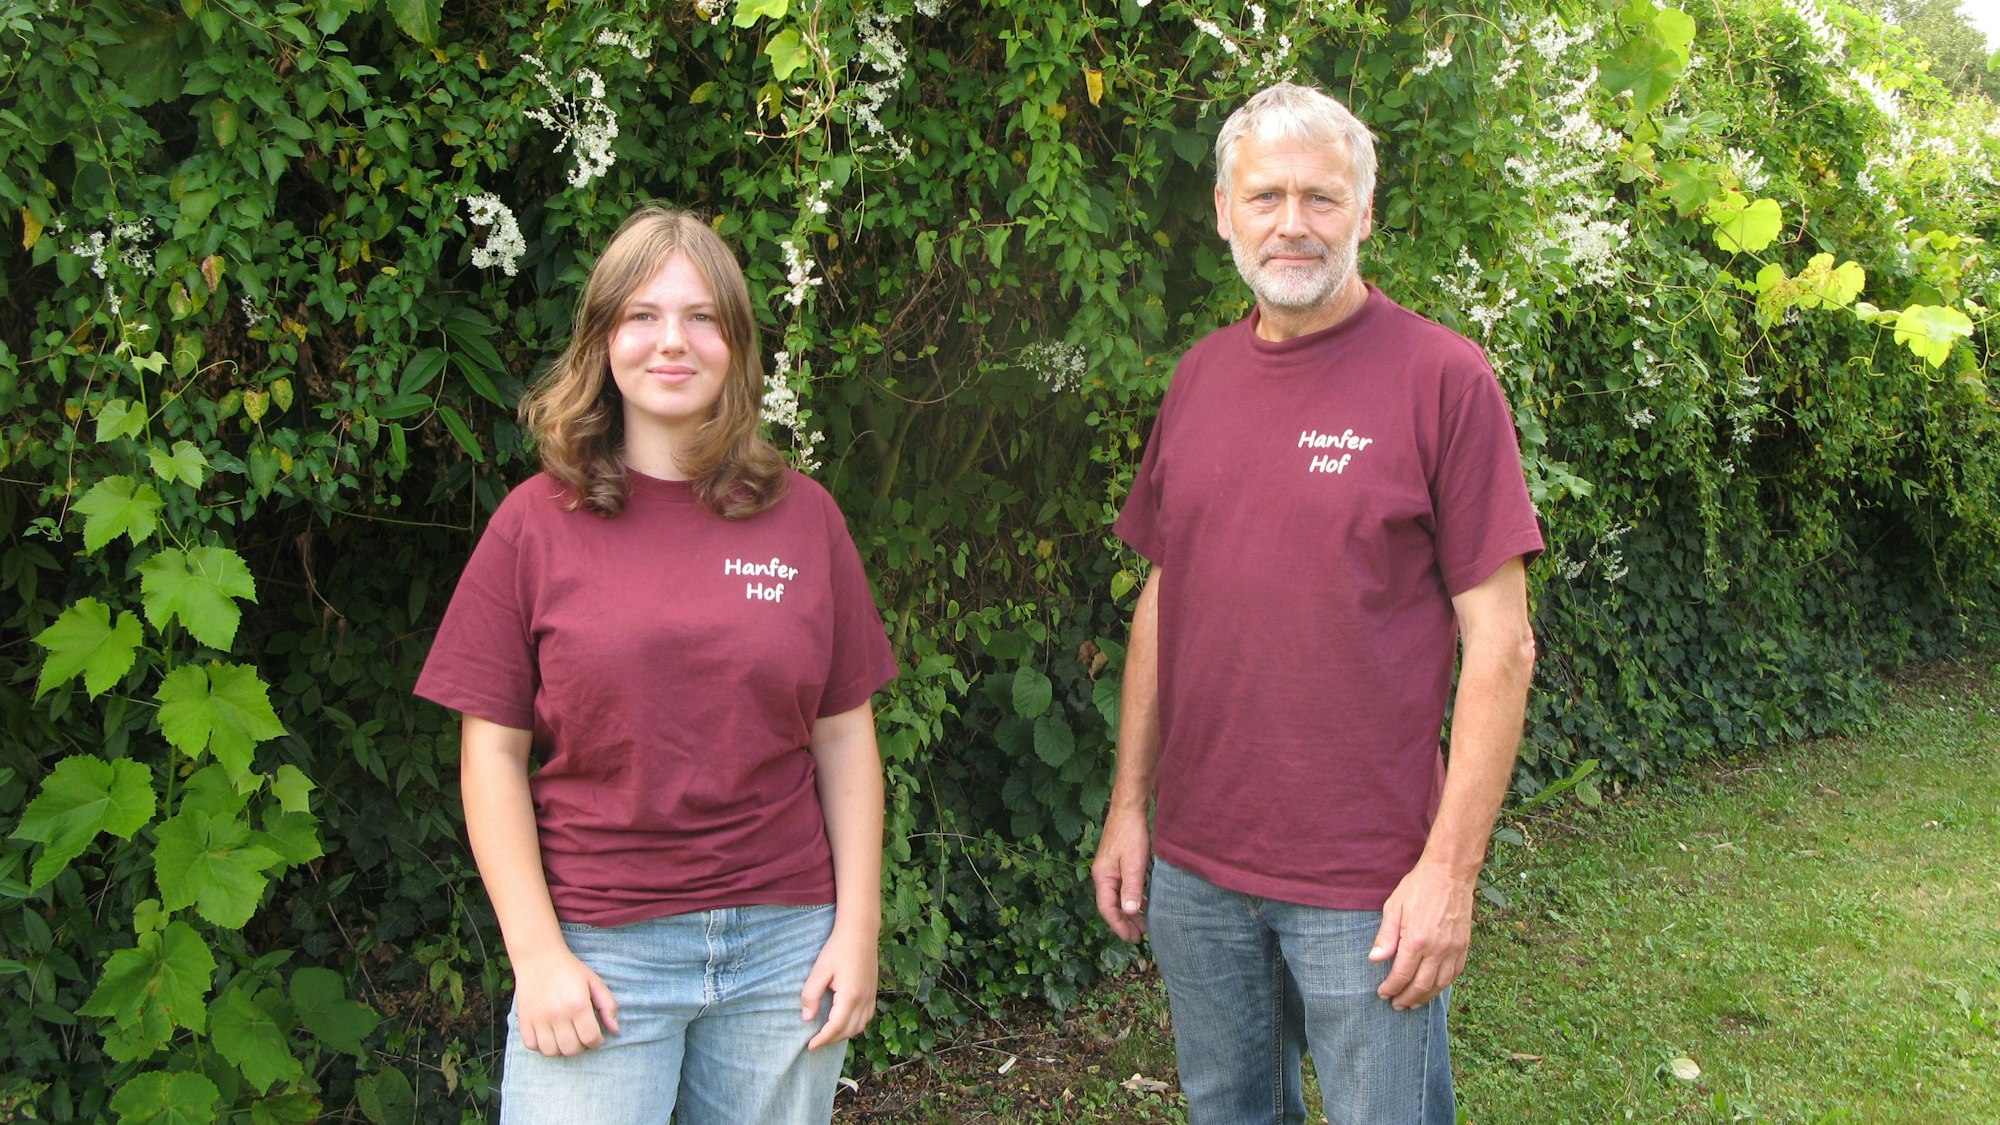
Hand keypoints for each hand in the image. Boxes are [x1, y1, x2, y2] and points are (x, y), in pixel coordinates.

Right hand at [514, 947, 620, 1055]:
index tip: (597, 1037)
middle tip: (581, 1035)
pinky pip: (532, 1046)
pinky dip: (541, 1046)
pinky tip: (548, 1035)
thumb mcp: (594, 982)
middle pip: (571, 1049)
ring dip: (561, 1048)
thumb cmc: (570, 970)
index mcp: (578, 1005)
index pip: (590, 1038)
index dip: (597, 1042)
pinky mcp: (524, 1019)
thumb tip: (615, 1030)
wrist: (539, 957)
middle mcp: (558, 1014)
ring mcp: (539, 1018)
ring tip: (565, 1037)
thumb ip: (608, 1006)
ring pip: (551, 1051)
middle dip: (580, 1046)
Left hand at [801, 923, 877, 1050]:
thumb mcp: (819, 970)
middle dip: (831, 1040)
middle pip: (848, 1030)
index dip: (822, 1040)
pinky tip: (844, 1022)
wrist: (860, 932)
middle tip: (815, 1042)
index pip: (835, 1027)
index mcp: (850, 996)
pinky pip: (867, 1017)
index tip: (809, 1046)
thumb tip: (807, 1018)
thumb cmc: (838, 948)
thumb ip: (811, 995)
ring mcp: (871, 996)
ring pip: (860, 1026)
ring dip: (844, 1034)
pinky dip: (855, 1026)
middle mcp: (864, 999)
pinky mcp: (873, 992)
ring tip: (828, 1034)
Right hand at [1090, 804, 1151, 941]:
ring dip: (1129, 911)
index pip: (1107, 908)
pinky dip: (1132, 898)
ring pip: (1118, 897)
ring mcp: (1110, 868)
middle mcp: (1103, 875)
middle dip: (1125, 922)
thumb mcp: (1134, 864)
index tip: (1132, 938)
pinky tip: (1142, 903)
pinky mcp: (1118, 862)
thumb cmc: (1131, 834)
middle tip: (1140, 936)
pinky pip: (1123, 887)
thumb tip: (1129, 912)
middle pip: (1111, 905)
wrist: (1129, 808)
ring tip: (1143, 924)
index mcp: (1103, 877)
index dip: (1119, 925)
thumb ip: (1132, 888)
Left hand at [1368, 860, 1475, 1009]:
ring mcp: (1453, 949)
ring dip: (1425, 998)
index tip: (1382, 994)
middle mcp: (1437, 949)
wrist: (1449, 874)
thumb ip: (1385, 936)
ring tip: (1413, 1004)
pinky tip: (1434, 988)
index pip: (1402, 975)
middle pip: (1421, 986)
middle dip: (1406, 998)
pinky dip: (1443, 985)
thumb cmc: (1418, 888)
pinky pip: (1455, 974)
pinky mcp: (1464, 946)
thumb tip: (1374, 960)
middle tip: (1396, 1005)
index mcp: (1417, 940)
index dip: (1391, 988)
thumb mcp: (1393, 907)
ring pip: (1440, 984)